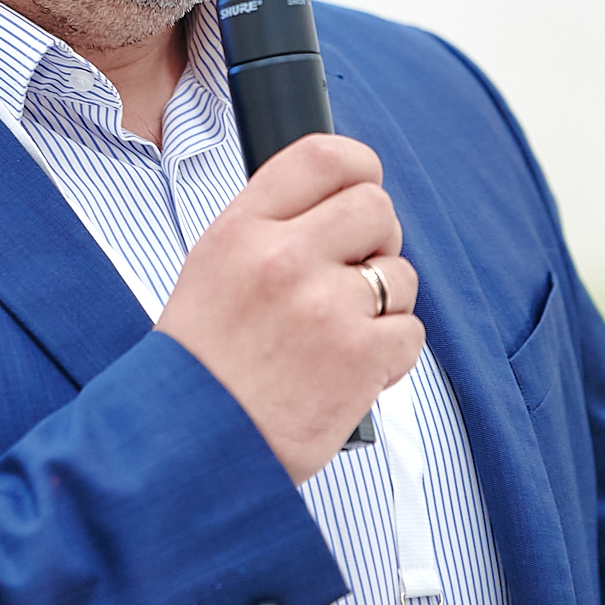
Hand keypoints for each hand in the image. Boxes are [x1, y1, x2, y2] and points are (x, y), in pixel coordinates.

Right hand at [156, 134, 423, 483]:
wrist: (193, 447)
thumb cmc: (203, 363)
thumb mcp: (212, 267)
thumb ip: (269, 226)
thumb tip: (336, 201)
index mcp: (242, 229)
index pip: (322, 157)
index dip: (359, 166)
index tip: (364, 185)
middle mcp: (284, 258)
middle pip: (376, 207)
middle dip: (376, 240)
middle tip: (353, 274)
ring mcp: (325, 307)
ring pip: (400, 274)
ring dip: (384, 304)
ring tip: (341, 334)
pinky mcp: (360, 357)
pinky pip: (411, 332)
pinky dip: (390, 354)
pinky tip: (350, 370)